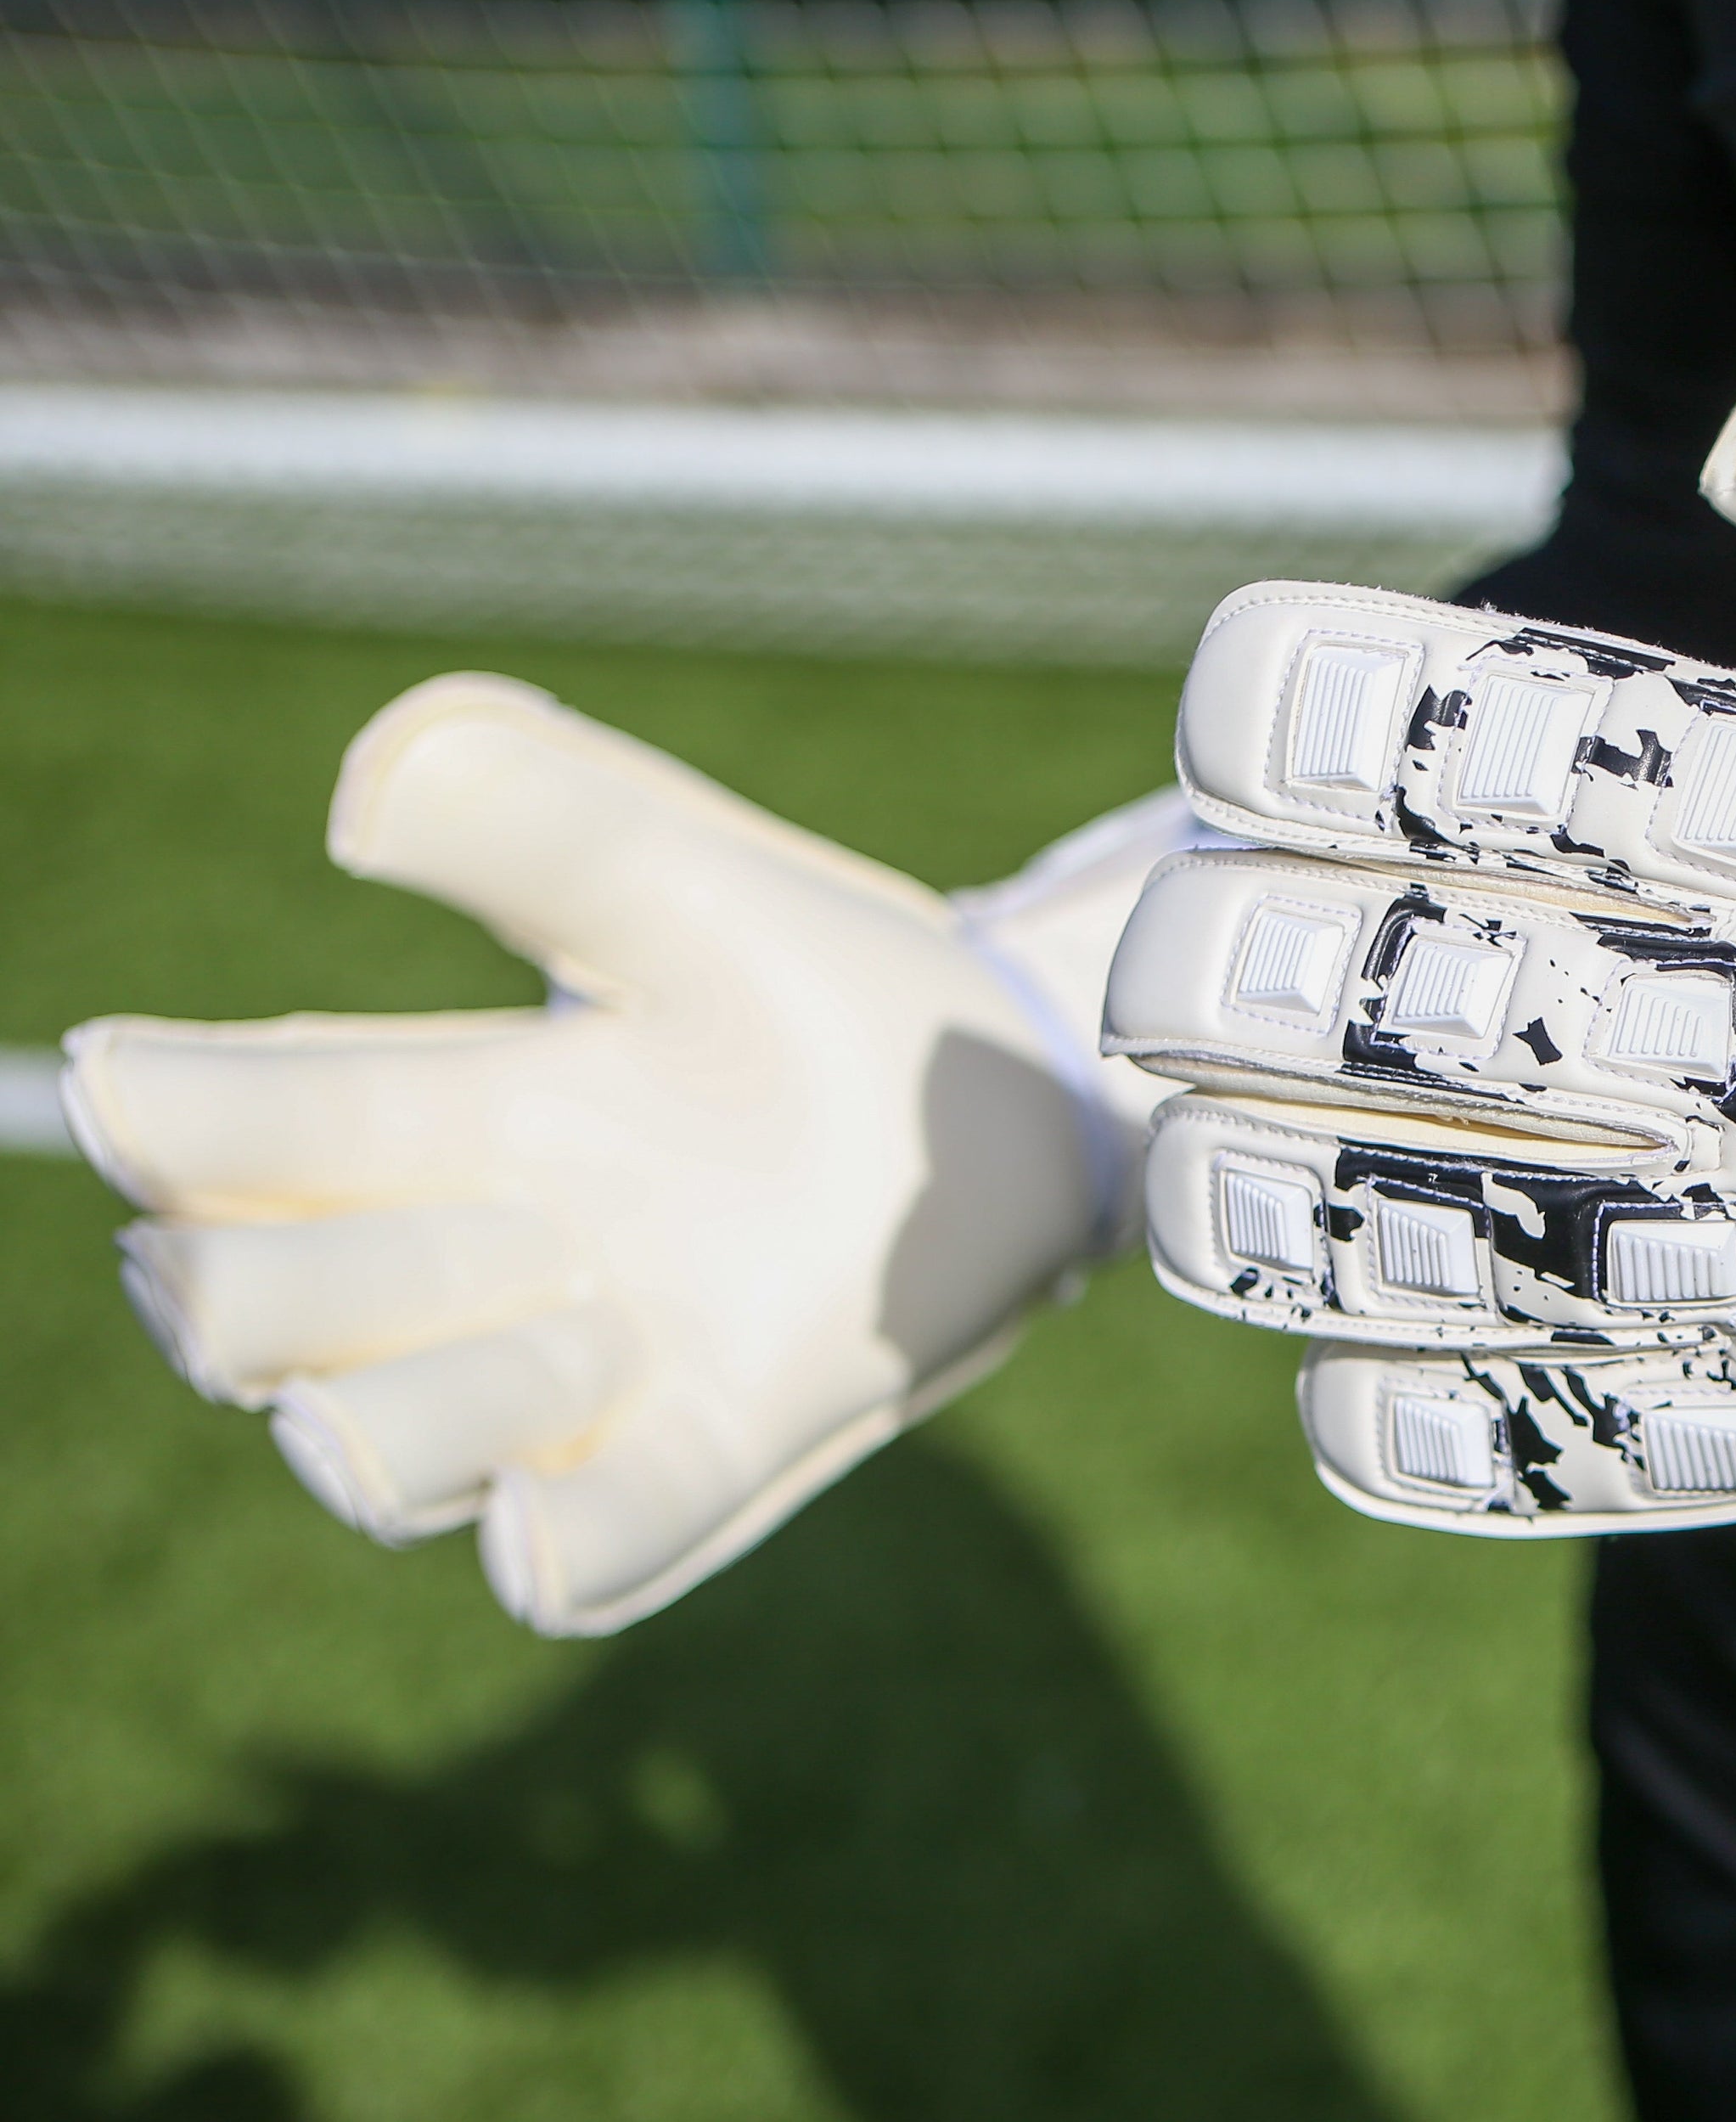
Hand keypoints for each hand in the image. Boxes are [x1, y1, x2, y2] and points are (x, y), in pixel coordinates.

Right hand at [64, 675, 1182, 1629]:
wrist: (1011, 1078)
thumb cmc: (817, 977)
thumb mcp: (676, 874)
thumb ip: (531, 813)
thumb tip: (366, 797)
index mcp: (445, 1113)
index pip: (255, 1128)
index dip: (173, 1117)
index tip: (119, 1084)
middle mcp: (485, 1259)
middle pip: (281, 1313)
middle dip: (230, 1305)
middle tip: (191, 1275)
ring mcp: (595, 1369)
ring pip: (404, 1444)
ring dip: (397, 1416)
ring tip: (408, 1383)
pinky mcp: (722, 1445)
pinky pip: (608, 1538)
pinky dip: (558, 1543)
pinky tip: (524, 1532)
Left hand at [1106, 353, 1735, 1531]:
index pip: (1558, 756)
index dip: (1354, 719)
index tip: (1233, 705)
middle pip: (1457, 1013)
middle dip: (1250, 982)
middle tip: (1155, 962)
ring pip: (1472, 1248)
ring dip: (1282, 1216)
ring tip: (1184, 1181)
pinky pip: (1588, 1458)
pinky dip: (1427, 1431)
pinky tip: (1331, 1386)